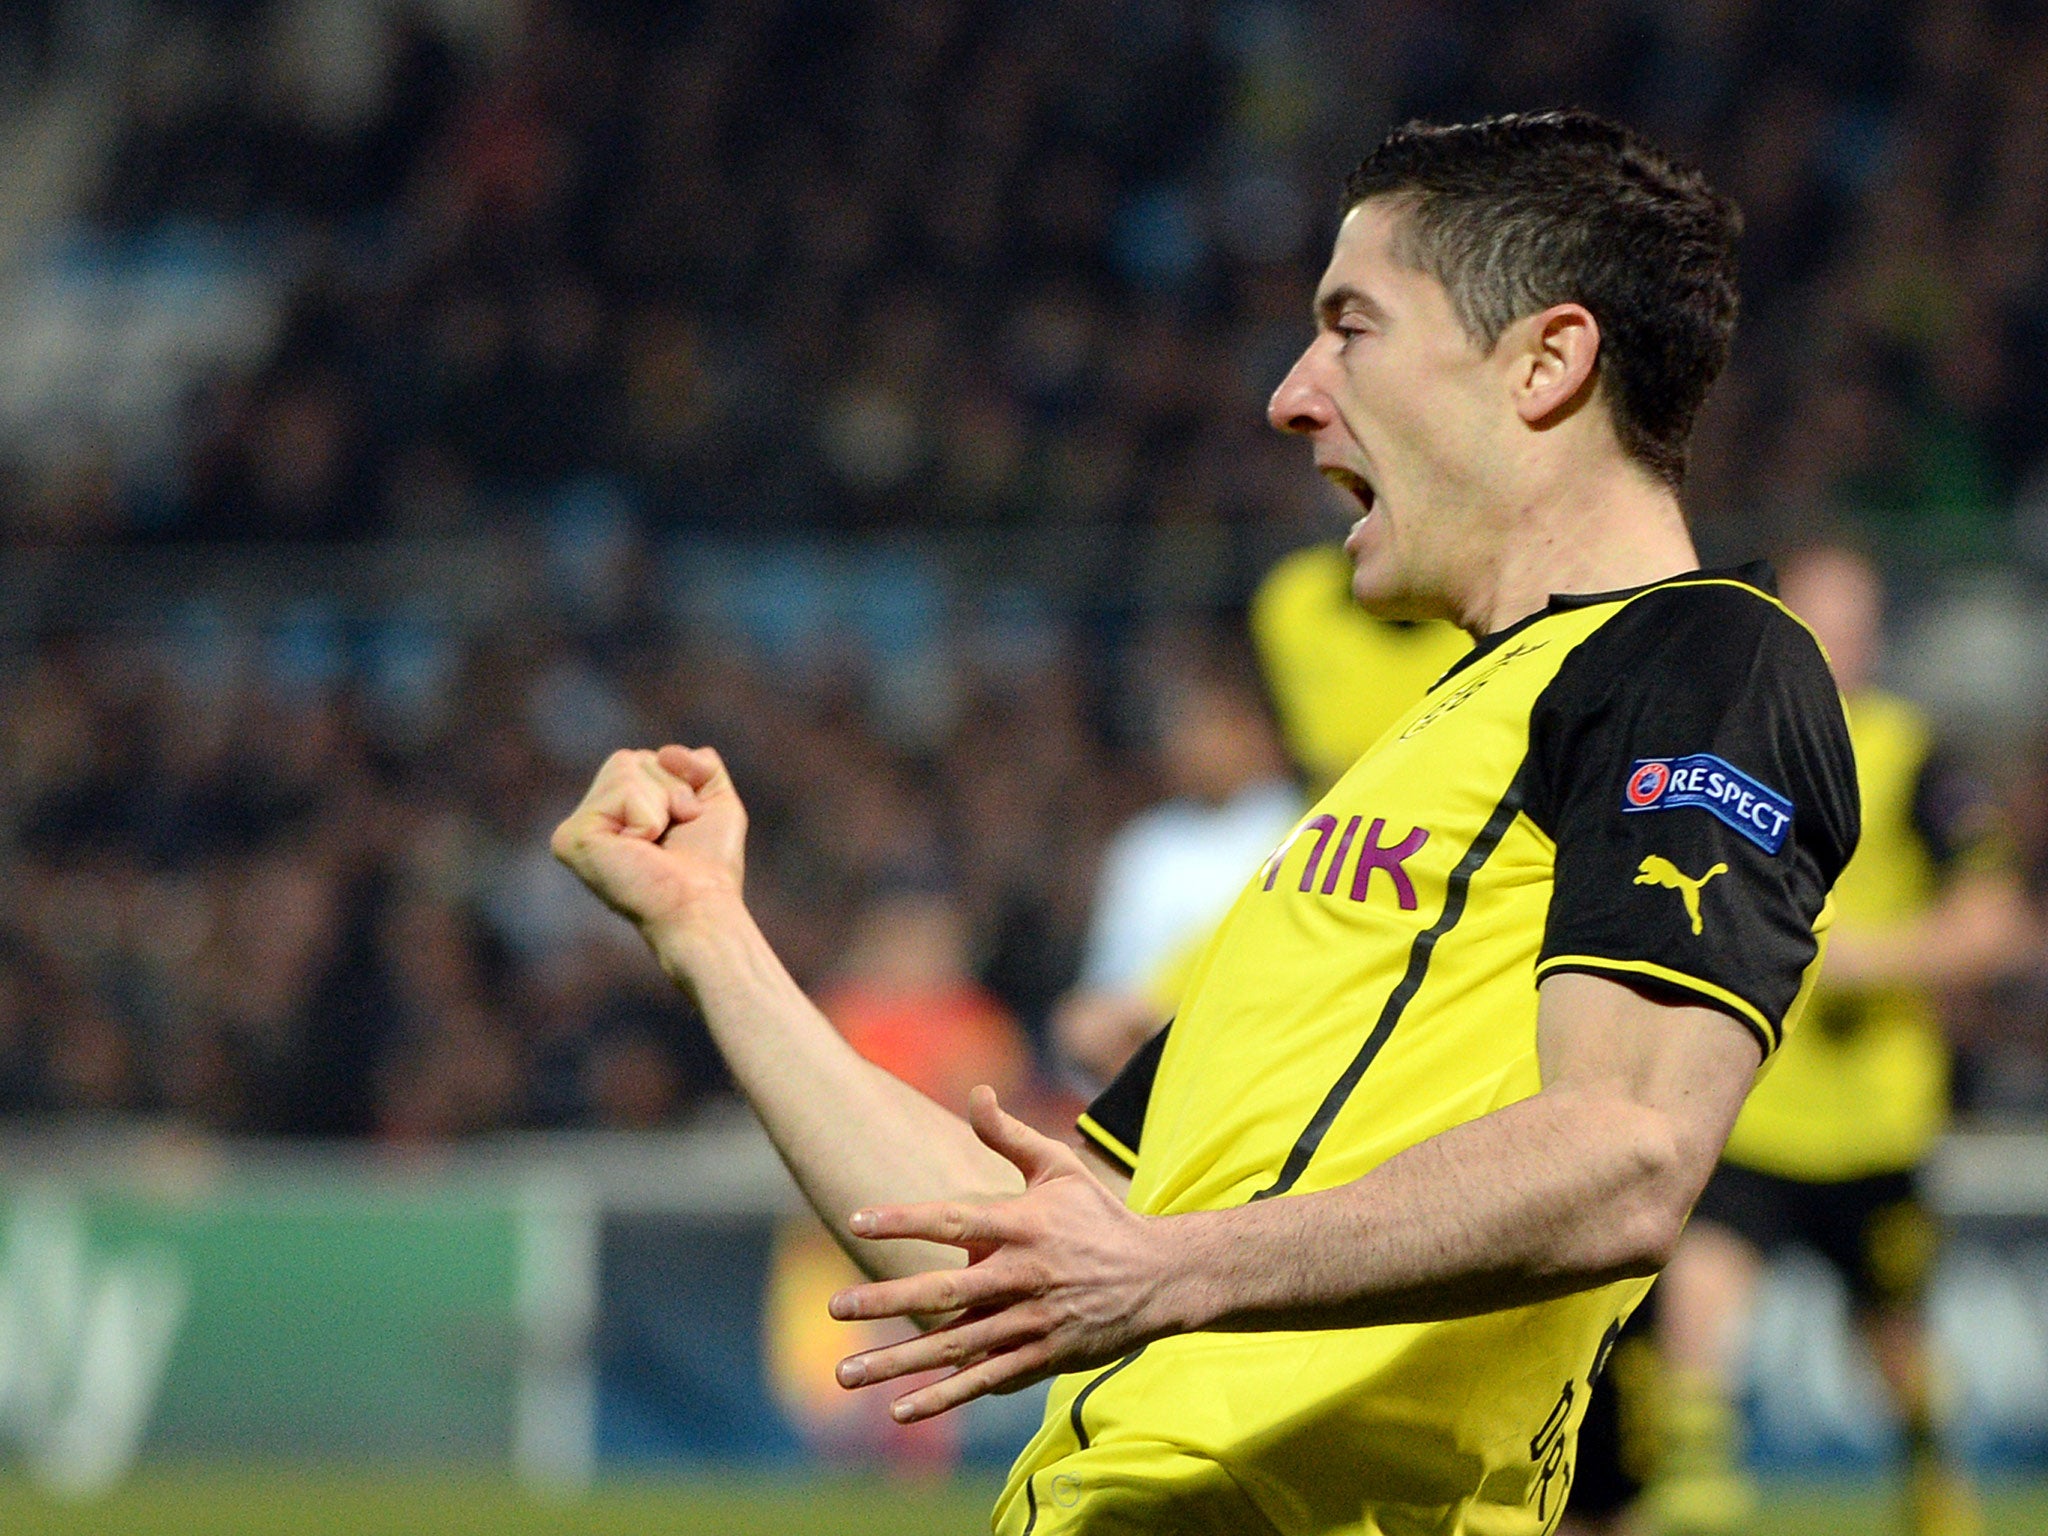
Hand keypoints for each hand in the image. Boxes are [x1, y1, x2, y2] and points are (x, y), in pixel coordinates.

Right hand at [551, 745, 746, 937]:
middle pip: (632, 758)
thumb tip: (665, 752)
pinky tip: (640, 849)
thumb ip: (699, 765)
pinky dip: (648, 815)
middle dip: (671, 789)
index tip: (683, 827)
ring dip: (662, 803)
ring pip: (626, 766)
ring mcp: (577, 828)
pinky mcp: (571, 837)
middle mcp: (591, 819)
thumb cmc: (710, 866)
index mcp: (616, 813)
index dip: (681, 785)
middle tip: (672, 836)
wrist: (701, 906)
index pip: (644, 759)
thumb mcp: (716, 801)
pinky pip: (622, 788)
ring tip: (658, 844)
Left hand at [829, 1086, 1184, 1422]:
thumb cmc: (1100, 1216)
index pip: (955, 1220)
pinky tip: (899, 1409)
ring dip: (898, 1362)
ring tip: (845, 1373)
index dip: (905, 1219)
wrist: (1162, 1277)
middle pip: (945, 1291)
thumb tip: (976, 1091)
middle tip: (834, 1307)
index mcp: (1023, 1225)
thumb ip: (1010, 1135)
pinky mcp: (1041, 1357)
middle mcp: (1023, 1275)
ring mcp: (1031, 1321)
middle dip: (886, 1301)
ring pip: (955, 1346)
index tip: (857, 1219)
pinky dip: (942, 1397)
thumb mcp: (1060, 1167)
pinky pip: (984, 1380)